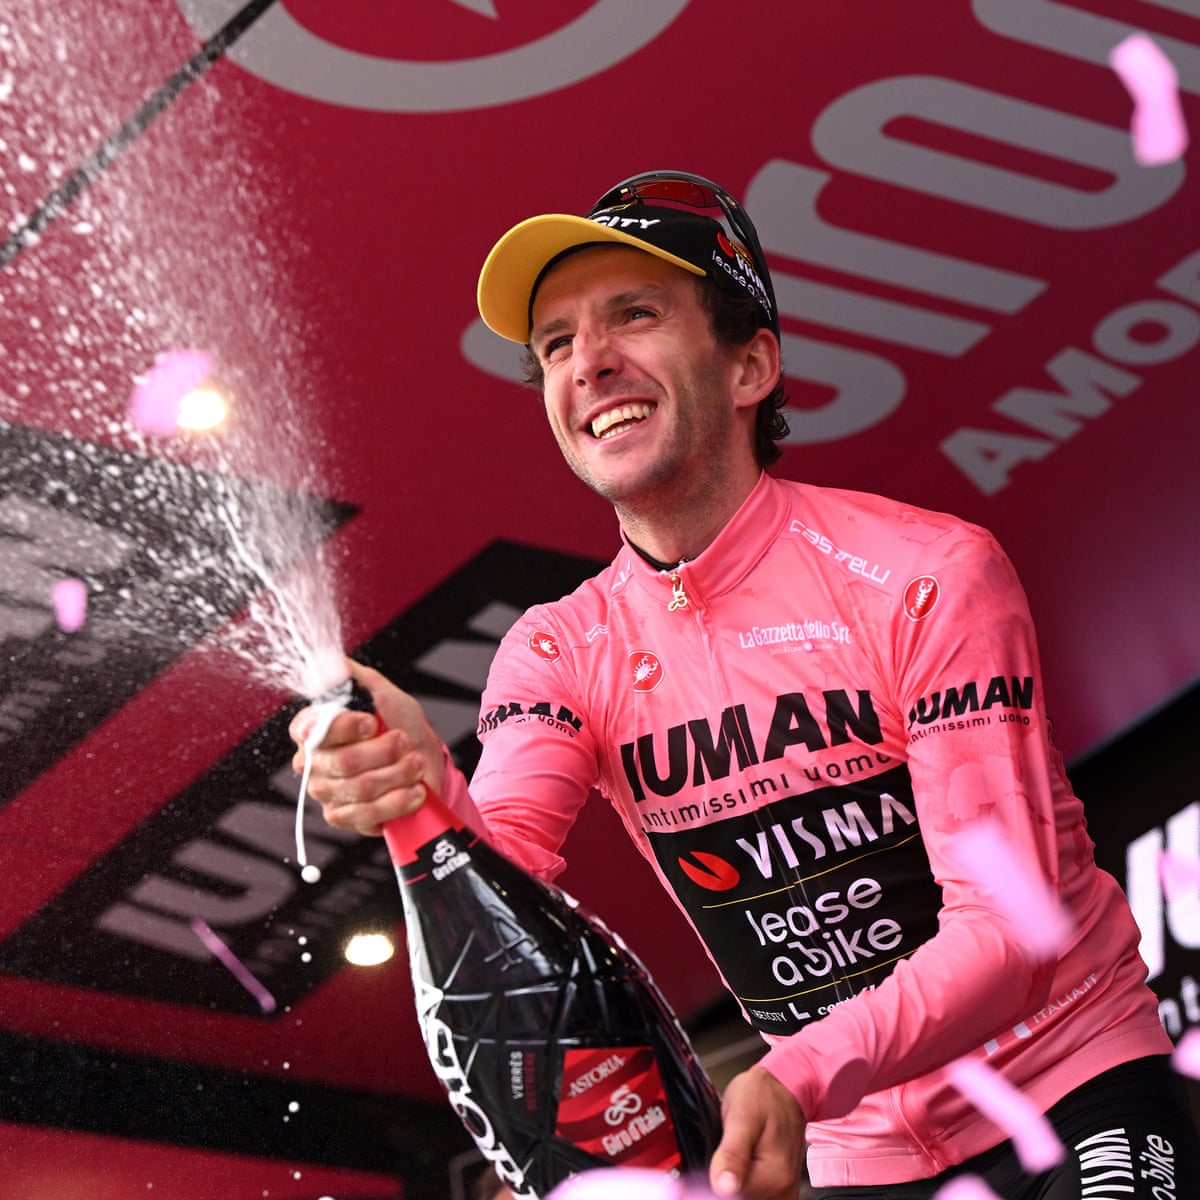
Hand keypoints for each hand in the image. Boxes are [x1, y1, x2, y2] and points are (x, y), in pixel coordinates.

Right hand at [288, 660, 446, 835]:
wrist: (424, 759)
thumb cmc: (399, 724)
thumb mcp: (382, 693)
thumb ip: (356, 679)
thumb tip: (336, 663)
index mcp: (312, 729)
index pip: (312, 729)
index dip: (345, 727)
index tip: (372, 721)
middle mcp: (312, 762)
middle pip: (343, 761)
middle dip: (384, 751)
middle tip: (404, 741)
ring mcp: (326, 793)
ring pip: (361, 788)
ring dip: (397, 774)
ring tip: (414, 764)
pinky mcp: (344, 818)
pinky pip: (367, 814)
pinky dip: (398, 801)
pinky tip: (415, 791)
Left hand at [709, 1066, 806, 1199]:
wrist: (784, 1087)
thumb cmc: (764, 1095)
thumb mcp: (742, 1116)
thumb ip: (733, 1153)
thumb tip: (723, 1186)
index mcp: (774, 1177)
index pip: (731, 1198)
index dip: (716, 1179)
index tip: (716, 1158)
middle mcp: (784, 1191)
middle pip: (740, 1199)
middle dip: (726, 1180)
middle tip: (728, 1149)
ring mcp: (784, 1192)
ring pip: (746, 1197)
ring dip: (735, 1181)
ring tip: (737, 1152)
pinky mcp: (780, 1189)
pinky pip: (755, 1194)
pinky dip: (744, 1182)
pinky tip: (743, 1162)